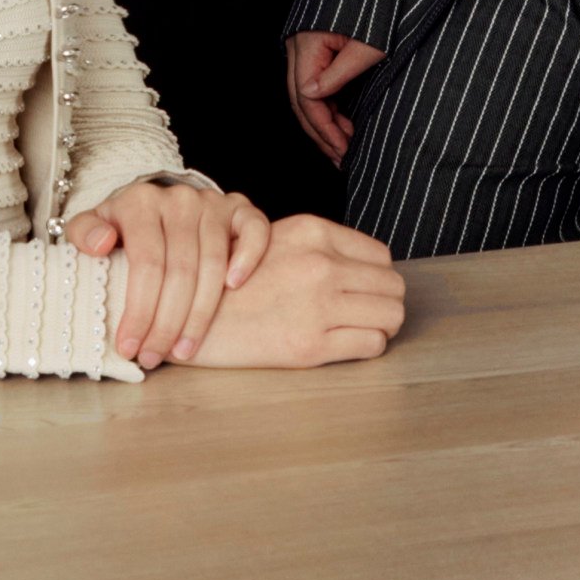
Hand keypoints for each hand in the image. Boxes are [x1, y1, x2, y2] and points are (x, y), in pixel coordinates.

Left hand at [61, 179, 271, 366]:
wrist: (157, 203)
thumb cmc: (123, 227)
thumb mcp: (93, 225)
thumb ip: (83, 232)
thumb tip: (102, 244)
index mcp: (140, 202)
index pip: (145, 263)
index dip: (139, 310)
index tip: (129, 346)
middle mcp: (179, 199)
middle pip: (180, 270)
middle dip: (166, 323)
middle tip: (154, 357)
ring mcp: (212, 203)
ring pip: (213, 263)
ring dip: (200, 314)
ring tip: (184, 349)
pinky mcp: (239, 209)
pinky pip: (254, 231)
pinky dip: (248, 257)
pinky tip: (234, 287)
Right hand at [180, 213, 405, 369]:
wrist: (186, 316)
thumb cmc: (227, 283)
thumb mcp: (271, 241)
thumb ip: (316, 246)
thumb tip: (360, 268)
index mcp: (313, 232)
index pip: (381, 256)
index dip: (377, 278)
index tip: (364, 291)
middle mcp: (322, 264)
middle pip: (393, 286)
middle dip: (383, 302)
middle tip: (364, 314)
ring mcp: (319, 305)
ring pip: (392, 315)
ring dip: (380, 325)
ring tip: (357, 329)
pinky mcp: (312, 345)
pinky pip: (372, 344)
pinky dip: (365, 346)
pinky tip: (341, 345)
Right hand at [286, 30, 384, 166]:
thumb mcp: (372, 41)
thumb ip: (343, 70)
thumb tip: (313, 98)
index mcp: (308, 43)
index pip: (308, 96)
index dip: (324, 127)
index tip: (344, 148)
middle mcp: (298, 43)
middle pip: (299, 98)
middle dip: (320, 131)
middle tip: (341, 157)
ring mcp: (303, 43)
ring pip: (303, 92)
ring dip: (322, 120)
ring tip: (344, 144)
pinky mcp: (314, 43)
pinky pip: (312, 79)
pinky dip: (326, 103)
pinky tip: (341, 120)